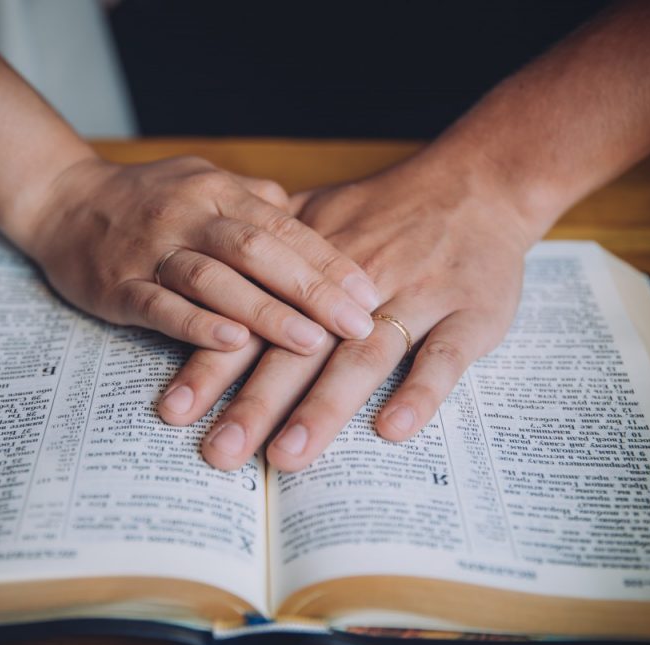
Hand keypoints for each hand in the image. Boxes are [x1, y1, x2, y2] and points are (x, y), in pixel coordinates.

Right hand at [19, 155, 380, 354]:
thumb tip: (313, 226)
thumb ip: (257, 203)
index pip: (284, 225)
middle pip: (257, 250)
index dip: (329, 260)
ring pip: (213, 280)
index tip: (369, 293)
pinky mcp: (117, 286)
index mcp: (218, 191)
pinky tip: (231, 345)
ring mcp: (151, 250)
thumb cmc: (148, 199)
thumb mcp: (206, 184)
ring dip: (264, 312)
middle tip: (357, 325)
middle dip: (311, 290)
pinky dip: (196, 326)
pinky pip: (160, 306)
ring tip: (310, 342)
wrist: (62, 201)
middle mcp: (188, 215)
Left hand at [159, 153, 541, 470]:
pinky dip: (421, 392)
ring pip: (364, 357)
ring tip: (287, 456)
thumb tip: (205, 269)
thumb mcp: (321, 215)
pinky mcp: (470, 314)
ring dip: (324, 407)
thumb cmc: (388, 210)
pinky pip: (445, 356)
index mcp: (313, 269)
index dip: (211, 365)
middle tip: (219, 454)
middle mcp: (356, 289)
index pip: (252, 323)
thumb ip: (268, 250)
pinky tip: (393, 430)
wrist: (476, 184)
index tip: (174, 411)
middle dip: (255, 403)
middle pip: (298, 350)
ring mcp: (415, 299)